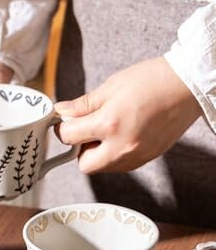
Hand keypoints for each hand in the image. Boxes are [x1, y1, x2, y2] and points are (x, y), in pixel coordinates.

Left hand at [55, 57, 201, 173]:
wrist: (189, 85)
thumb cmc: (152, 81)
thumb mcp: (110, 88)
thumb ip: (82, 105)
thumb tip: (61, 113)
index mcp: (110, 125)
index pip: (69, 138)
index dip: (63, 129)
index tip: (66, 122)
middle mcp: (122, 147)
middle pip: (84, 165)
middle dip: (81, 149)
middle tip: (89, 130)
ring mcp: (136, 156)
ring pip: (102, 168)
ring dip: (98, 153)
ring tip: (110, 129)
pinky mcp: (146, 159)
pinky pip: (120, 165)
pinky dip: (114, 154)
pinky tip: (123, 134)